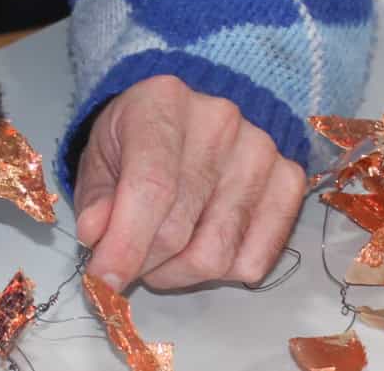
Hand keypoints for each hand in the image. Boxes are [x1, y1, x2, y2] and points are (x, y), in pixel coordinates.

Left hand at [72, 76, 305, 290]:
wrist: (182, 121)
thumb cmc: (133, 142)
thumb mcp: (98, 160)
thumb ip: (95, 199)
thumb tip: (96, 235)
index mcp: (163, 102)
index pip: (151, 187)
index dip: (126, 244)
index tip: (104, 280)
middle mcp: (219, 121)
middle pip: (179, 228)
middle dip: (144, 264)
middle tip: (126, 264)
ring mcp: (260, 150)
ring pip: (216, 254)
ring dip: (177, 273)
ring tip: (160, 255)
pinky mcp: (288, 180)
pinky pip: (254, 260)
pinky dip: (220, 274)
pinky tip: (198, 247)